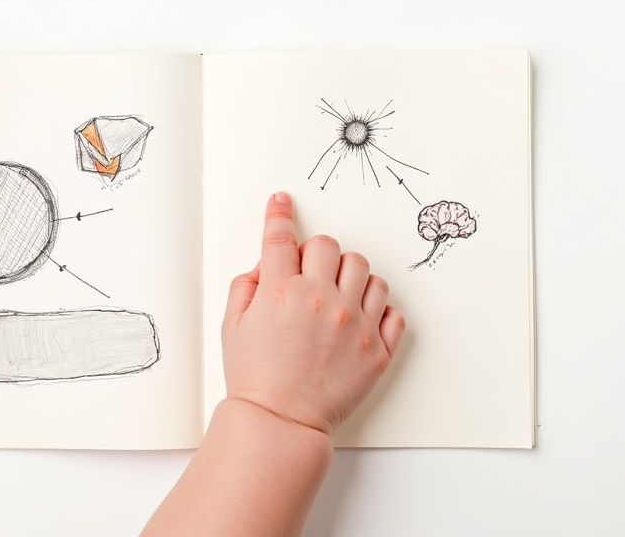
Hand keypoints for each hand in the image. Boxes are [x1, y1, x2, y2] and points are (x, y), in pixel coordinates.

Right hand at [221, 192, 405, 434]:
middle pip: (330, 246)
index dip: (280, 214)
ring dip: (350, 277)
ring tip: (337, 298)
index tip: (282, 202)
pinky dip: (378, 309)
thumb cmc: (255, 378)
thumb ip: (246, 287)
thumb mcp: (232, 326)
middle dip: (316, 254)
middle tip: (308, 274)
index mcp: (282, 291)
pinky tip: (359, 319)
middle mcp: (323, 300)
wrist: (280, 422)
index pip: (282, 237)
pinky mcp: (377, 349)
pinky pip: (392, 310)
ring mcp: (355, 324)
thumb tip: (264, 267)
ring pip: (367, 272)